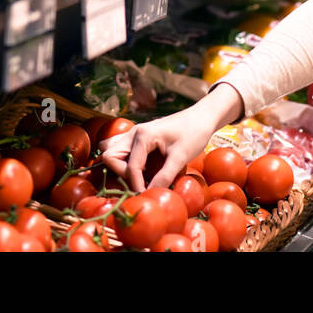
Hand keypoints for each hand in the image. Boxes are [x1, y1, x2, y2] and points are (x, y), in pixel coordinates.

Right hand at [101, 85, 241, 190]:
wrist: (202, 117)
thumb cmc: (194, 133)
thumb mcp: (181, 157)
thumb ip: (164, 176)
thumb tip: (149, 194)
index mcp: (143, 135)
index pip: (130, 166)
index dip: (136, 185)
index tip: (144, 196)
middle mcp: (134, 133)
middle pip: (110, 156)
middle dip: (121, 174)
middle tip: (139, 182)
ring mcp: (134, 134)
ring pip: (113, 153)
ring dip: (122, 168)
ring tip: (140, 178)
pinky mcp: (139, 138)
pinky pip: (122, 151)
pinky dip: (126, 163)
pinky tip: (142, 171)